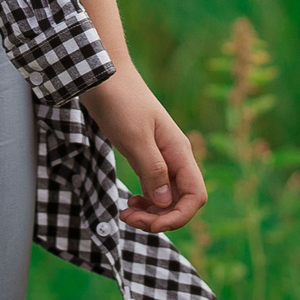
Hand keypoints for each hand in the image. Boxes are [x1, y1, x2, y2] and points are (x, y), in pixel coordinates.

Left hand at [79, 66, 207, 234]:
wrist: (104, 74)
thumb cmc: (120, 101)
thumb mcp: (134, 137)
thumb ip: (152, 169)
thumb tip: (166, 203)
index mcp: (178, 151)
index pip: (195, 196)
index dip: (178, 217)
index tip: (151, 224)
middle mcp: (174, 156)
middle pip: (181, 200)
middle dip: (160, 218)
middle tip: (130, 218)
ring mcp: (160, 155)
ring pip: (167, 196)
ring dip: (152, 212)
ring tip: (127, 212)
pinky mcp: (145, 154)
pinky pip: (155, 186)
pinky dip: (146, 199)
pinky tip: (131, 200)